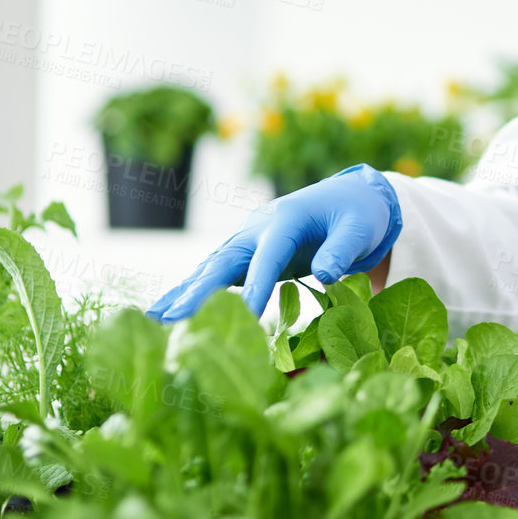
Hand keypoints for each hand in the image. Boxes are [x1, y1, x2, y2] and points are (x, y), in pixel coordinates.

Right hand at [146, 164, 400, 322]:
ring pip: (213, 267)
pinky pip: (218, 274)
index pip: (267, 256)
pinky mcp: (248, 253)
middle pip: (225, 260)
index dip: (254, 286)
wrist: (352, 197)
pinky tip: (168, 312)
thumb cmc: (360, 214)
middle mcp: (259, 227)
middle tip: (172, 321)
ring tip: (156, 320)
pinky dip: (193, 291)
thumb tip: (325, 273)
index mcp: (286, 219)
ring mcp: (250, 239)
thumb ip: (342, 249)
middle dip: (200, 291)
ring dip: (186, 292)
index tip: (244, 318)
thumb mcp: (361, 229)